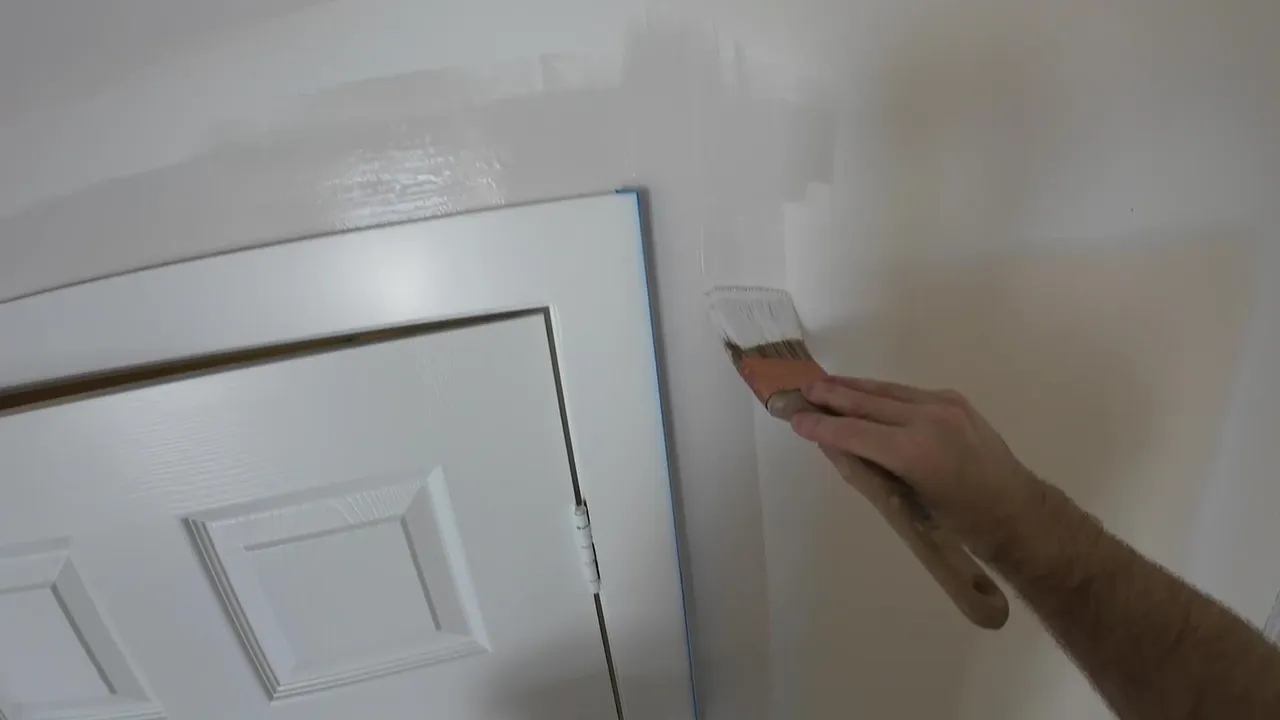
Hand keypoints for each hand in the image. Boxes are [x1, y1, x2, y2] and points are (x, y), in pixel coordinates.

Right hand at [790, 376, 1045, 557]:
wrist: (1017, 512)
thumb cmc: (960, 524)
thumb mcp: (907, 502)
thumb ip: (869, 471)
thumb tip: (834, 446)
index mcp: (914, 452)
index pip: (854, 432)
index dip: (821, 426)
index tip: (794, 419)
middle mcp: (929, 419)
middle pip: (867, 402)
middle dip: (832, 396)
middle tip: (802, 390)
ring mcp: (945, 406)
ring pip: (886, 391)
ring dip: (854, 388)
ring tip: (824, 385)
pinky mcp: (954, 401)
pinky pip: (907, 393)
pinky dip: (881, 394)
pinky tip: (864, 394)